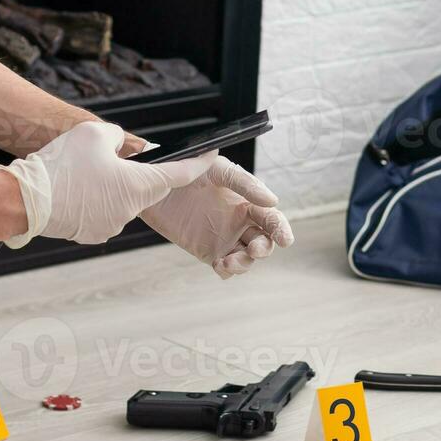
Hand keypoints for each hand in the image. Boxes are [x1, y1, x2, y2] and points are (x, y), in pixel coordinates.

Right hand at [0, 122, 216, 247]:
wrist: (24, 201)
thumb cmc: (61, 165)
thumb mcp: (93, 133)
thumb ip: (117, 137)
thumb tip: (120, 148)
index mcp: (138, 185)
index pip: (180, 174)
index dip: (199, 163)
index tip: (212, 155)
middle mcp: (130, 210)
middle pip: (147, 185)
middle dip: (138, 170)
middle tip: (115, 155)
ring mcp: (111, 226)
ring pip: (123, 198)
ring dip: (113, 185)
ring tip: (84, 170)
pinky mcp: (92, 233)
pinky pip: (103, 211)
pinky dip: (96, 199)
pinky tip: (77, 188)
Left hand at [142, 157, 293, 278]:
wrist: (155, 183)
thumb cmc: (189, 169)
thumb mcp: (218, 171)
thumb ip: (245, 184)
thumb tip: (273, 201)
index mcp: (246, 202)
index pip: (271, 218)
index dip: (281, 229)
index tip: (285, 240)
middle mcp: (239, 222)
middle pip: (264, 241)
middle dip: (264, 249)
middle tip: (254, 249)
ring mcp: (224, 238)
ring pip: (246, 258)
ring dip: (244, 263)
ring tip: (229, 260)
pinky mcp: (206, 251)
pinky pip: (224, 267)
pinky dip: (227, 270)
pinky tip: (220, 264)